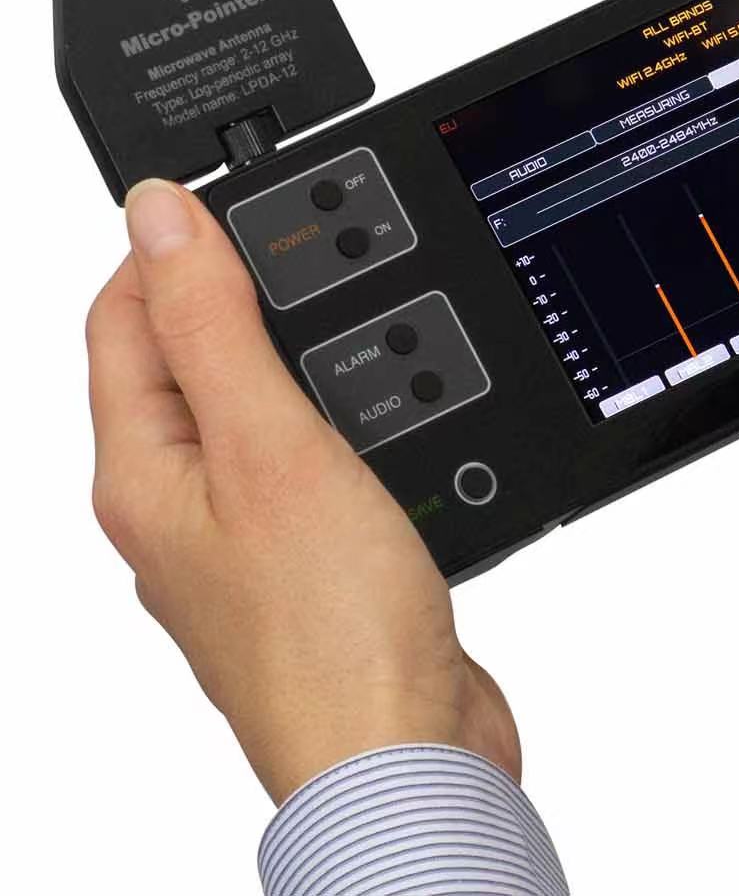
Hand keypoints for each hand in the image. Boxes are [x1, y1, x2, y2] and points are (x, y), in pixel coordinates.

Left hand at [87, 179, 520, 803]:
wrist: (408, 755)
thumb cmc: (331, 635)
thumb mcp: (269, 448)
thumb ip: (213, 326)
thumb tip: (158, 213)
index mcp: (141, 474)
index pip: (120, 320)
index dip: (169, 244)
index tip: (234, 195)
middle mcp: (180, 508)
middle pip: (180, 361)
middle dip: (231, 290)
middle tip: (300, 242)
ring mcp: (246, 540)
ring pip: (251, 410)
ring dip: (290, 352)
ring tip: (342, 311)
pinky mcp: (312, 564)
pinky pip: (307, 463)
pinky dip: (337, 419)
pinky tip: (376, 413)